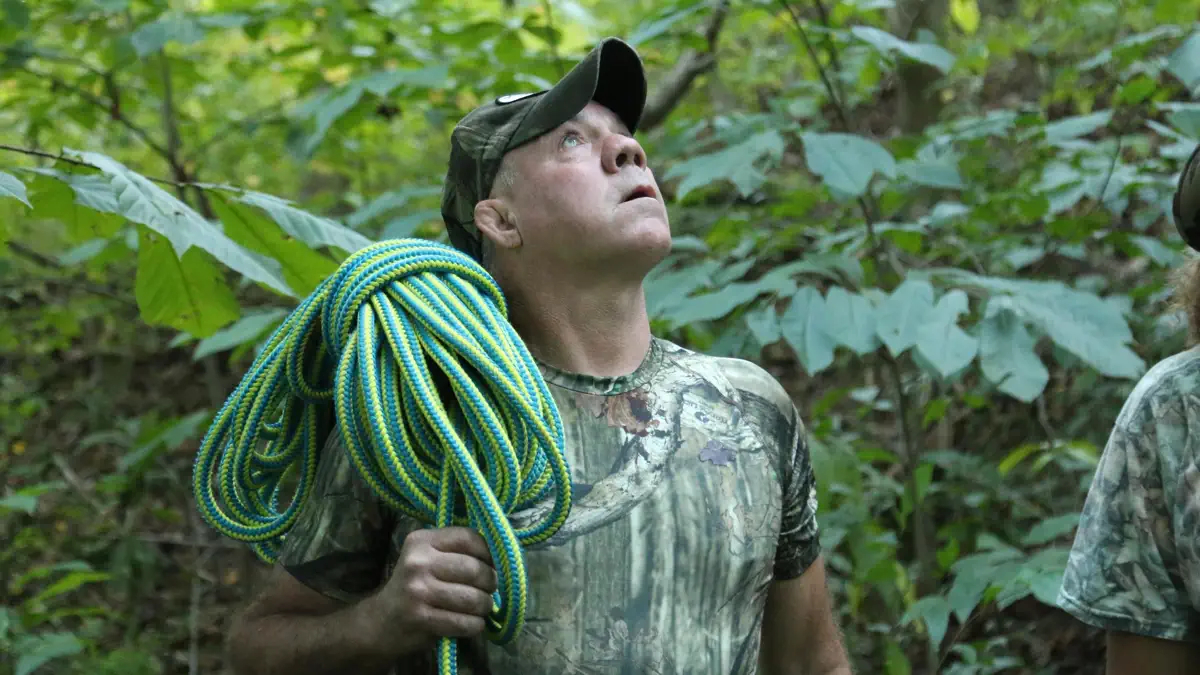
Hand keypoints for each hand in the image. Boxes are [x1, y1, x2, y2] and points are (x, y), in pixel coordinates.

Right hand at [361, 527, 497, 655]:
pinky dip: (475, 625)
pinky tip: (471, 623)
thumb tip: (502, 558)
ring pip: (473, 598)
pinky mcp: (421, 618)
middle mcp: (418, 562)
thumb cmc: (414, 586)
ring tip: (482, 608)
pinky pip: (464, 622)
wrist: (380, 622)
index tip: (492, 564)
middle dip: (491, 583)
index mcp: (422, 540)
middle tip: (489, 590)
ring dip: (485, 606)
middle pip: (474, 569)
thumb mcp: (427, 558)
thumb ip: (457, 552)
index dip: (489, 552)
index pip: (469, 538)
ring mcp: (418, 591)